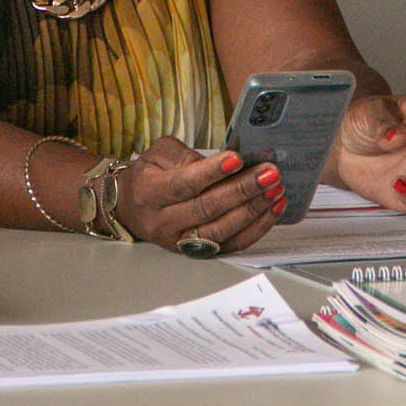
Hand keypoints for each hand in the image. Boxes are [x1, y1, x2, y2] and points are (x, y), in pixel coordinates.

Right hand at [112, 136, 284, 252]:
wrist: (130, 208)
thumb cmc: (148, 176)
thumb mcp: (158, 154)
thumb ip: (186, 155)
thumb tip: (224, 162)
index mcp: (150, 193)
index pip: (183, 184)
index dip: (211, 173)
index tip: (236, 159)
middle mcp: (163, 222)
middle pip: (206, 208)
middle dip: (242, 190)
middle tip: (268, 174)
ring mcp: (180, 241)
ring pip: (221, 231)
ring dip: (253, 210)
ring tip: (275, 190)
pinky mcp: (198, 252)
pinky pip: (231, 245)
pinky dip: (256, 228)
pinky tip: (272, 210)